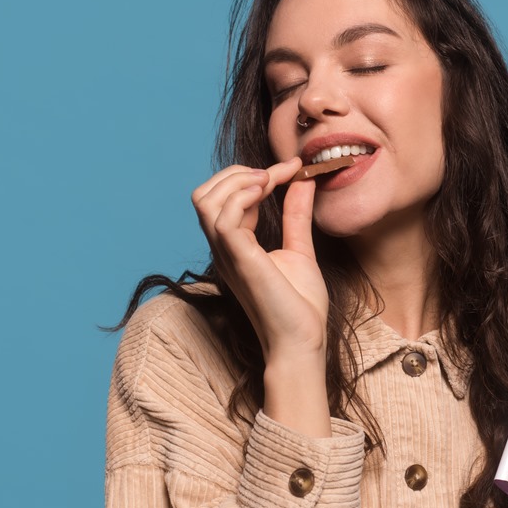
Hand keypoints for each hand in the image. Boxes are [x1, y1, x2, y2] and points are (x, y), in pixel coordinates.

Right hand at [191, 158, 324, 361]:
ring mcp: (228, 253)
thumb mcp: (299, 248)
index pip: (225, 198)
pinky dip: (243, 195)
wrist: (302, 340)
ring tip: (270, 180)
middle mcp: (224, 248)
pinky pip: (223, 217)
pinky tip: (268, 193)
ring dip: (237, 180)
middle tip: (276, 174)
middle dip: (237, 172)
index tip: (292, 168)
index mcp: (234, 246)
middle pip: (204, 194)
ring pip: (205, 201)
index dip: (253, 174)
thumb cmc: (299, 306)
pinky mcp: (239, 259)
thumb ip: (296, 214)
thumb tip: (303, 180)